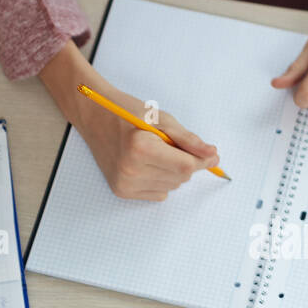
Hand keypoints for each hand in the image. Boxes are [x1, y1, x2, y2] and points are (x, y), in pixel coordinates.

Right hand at [73, 81, 217, 200]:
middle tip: (172, 145)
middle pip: (180, 178)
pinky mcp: (121, 191)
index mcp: (141, 148)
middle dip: (185, 163)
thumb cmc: (128, 113)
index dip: (202, 161)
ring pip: (172, 187)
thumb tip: (212, 155)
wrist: (95, 117)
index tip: (211, 155)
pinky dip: (161, 181)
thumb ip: (189, 140)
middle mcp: (131, 170)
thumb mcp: (162, 119)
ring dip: (172, 172)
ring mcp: (125, 183)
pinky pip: (158, 194)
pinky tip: (147, 165)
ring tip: (156, 153)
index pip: (186, 166)